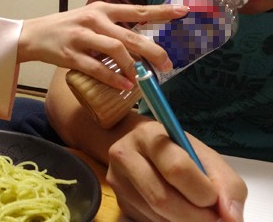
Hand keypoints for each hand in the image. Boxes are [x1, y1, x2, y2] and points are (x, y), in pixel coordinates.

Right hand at [17, 1, 188, 89]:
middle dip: (153, 51)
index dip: (160, 12)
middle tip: (167, 65)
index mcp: (102, 9)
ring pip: (115, 50)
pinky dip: (113, 78)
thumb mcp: (89, 20)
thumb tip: (141, 45)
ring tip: (142, 78)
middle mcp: (93, 20)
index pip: (136, 10)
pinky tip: (124, 85)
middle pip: (130, 35)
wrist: (32, 35)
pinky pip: (96, 68)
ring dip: (132, 66)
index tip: (183, 12)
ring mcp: (81, 37)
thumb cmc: (65, 28)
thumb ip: (112, 28)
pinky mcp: (70, 55)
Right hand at [107, 121, 246, 221]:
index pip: (177, 169)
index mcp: (149, 135)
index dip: (203, 193)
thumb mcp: (206, 157)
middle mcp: (124, 154)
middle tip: (211, 217)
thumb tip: (232, 219)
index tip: (215, 199)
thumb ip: (226, 185)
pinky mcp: (117, 199)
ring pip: (155, 215)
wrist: (143, 147)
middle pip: (161, 198)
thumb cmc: (179, 151)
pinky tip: (175, 212)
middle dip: (195, 217)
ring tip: (194, 211)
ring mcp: (116, 178)